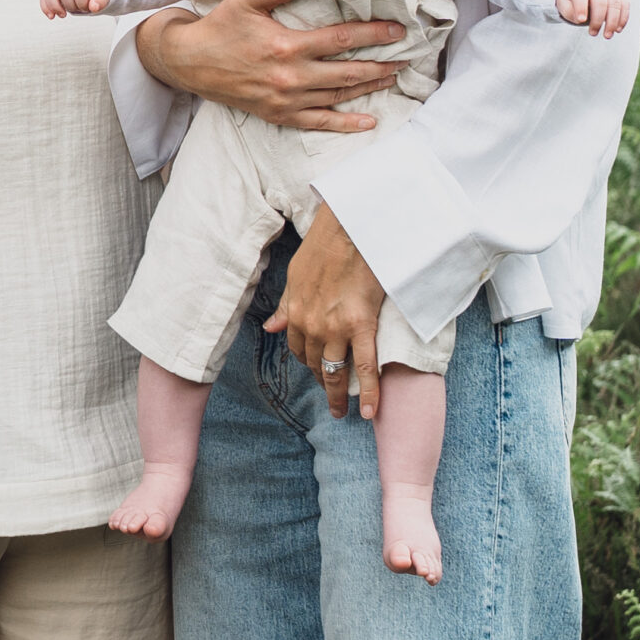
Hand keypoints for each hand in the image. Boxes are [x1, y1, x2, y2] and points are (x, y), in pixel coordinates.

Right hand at [141, 0, 406, 133]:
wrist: (189, 63)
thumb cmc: (219, 28)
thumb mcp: (244, 0)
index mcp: (287, 45)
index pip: (341, 40)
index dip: (374, 34)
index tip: (398, 30)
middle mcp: (291, 76)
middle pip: (348, 72)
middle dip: (381, 64)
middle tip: (406, 58)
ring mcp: (286, 99)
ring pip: (339, 96)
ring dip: (369, 88)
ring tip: (393, 78)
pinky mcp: (278, 114)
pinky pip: (318, 122)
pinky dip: (345, 123)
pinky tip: (368, 121)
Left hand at [264, 208, 390, 419]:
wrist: (349, 229)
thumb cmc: (324, 246)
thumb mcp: (296, 276)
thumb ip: (286, 306)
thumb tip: (271, 328)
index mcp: (296, 313)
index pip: (297, 349)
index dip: (307, 362)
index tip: (316, 368)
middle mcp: (312, 326)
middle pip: (315, 363)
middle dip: (321, 382)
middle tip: (330, 399)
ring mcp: (336, 328)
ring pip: (336, 370)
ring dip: (337, 394)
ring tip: (342, 411)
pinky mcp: (362, 325)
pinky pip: (365, 367)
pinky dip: (367, 392)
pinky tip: (368, 411)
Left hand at [557, 0, 631, 38]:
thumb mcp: (563, 3)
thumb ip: (568, 11)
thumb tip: (580, 19)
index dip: (581, 7)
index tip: (580, 20)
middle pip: (600, 1)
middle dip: (597, 20)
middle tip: (592, 34)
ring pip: (615, 4)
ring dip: (612, 22)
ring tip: (607, 36)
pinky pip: (625, 5)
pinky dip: (623, 18)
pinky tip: (617, 30)